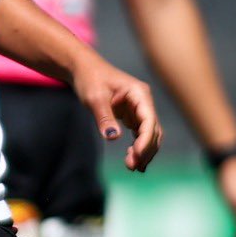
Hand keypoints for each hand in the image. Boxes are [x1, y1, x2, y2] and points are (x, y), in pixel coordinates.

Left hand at [70, 57, 160, 171]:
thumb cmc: (89, 78)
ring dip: (143, 151)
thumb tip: (113, 137)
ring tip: (133, 167)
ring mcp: (139, 108)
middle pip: (153, 130)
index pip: (149, 120)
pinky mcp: (132, 115)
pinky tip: (133, 159)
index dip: (145, 140)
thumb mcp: (94, 97)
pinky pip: (140, 134)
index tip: (136, 155)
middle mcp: (143, 101)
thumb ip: (104, 117)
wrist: (82, 69)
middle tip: (132, 166)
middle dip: (145, 149)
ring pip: (149, 134)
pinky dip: (139, 147)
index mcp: (139, 93)